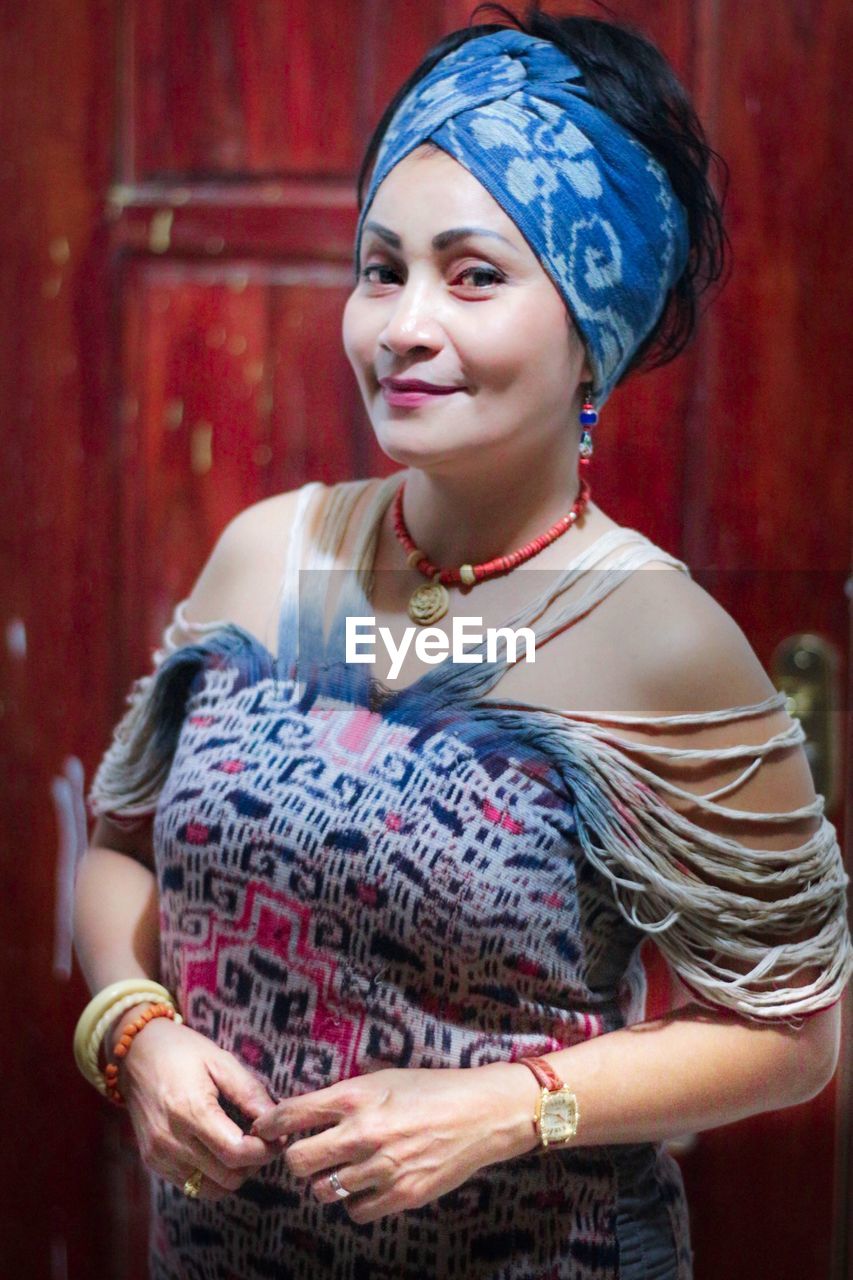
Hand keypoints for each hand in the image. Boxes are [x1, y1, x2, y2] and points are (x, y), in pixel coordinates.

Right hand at [117, 1014, 280, 1200]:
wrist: (135, 1053)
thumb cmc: (182, 1051)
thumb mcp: (221, 1061)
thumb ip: (249, 1093)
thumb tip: (276, 1121)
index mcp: (190, 1110)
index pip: (236, 1152)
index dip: (264, 1150)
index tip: (276, 1137)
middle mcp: (171, 1140)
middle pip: (227, 1176)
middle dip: (254, 1163)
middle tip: (263, 1141)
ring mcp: (159, 1155)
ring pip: (211, 1189)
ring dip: (234, 1174)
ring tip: (242, 1147)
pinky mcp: (153, 1162)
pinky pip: (192, 1186)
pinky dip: (213, 1177)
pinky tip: (219, 1151)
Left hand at [249, 1063, 540, 1222]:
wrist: (479, 1113)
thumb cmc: (429, 1089)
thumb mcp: (382, 1079)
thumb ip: (344, 1098)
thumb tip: (304, 1114)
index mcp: (355, 1097)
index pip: (293, 1113)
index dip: (269, 1124)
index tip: (263, 1131)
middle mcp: (362, 1133)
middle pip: (298, 1162)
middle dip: (297, 1160)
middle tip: (310, 1155)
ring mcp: (381, 1168)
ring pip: (323, 1192)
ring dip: (327, 1182)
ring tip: (344, 1169)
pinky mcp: (400, 1195)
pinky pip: (356, 1212)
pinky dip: (356, 1202)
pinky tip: (369, 1184)